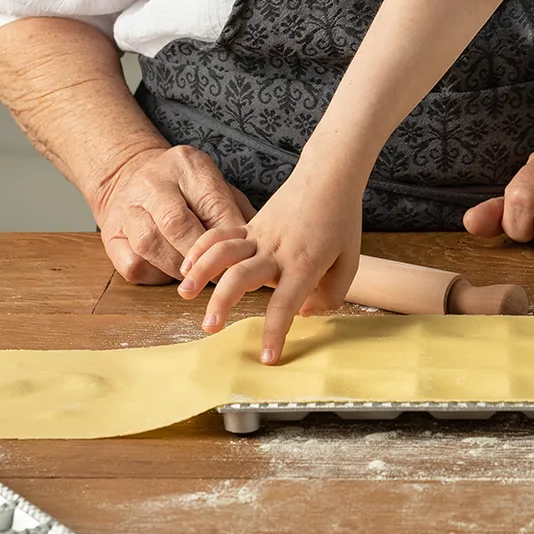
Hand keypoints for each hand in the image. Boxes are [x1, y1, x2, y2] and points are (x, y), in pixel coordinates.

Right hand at [94, 146, 255, 284]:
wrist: (130, 176)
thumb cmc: (188, 190)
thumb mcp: (215, 187)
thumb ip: (236, 213)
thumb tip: (261, 248)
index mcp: (186, 165)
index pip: (212, 203)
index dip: (229, 237)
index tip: (244, 260)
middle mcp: (151, 183)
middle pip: (175, 223)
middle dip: (201, 256)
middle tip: (222, 278)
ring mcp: (126, 209)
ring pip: (150, 246)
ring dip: (179, 269)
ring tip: (199, 279)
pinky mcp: (111, 238)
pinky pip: (134, 264)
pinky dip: (156, 276)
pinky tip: (171, 275)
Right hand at [178, 169, 362, 362]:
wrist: (328, 176)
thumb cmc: (341, 221)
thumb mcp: (350, 262)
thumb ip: (332, 294)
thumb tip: (304, 313)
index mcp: (304, 264)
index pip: (285, 304)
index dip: (275, 333)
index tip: (267, 357)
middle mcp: (277, 251)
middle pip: (242, 278)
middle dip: (223, 303)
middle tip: (209, 327)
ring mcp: (260, 235)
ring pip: (224, 252)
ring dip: (201, 273)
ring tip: (183, 293)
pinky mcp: (250, 224)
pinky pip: (221, 234)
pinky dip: (201, 248)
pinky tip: (187, 266)